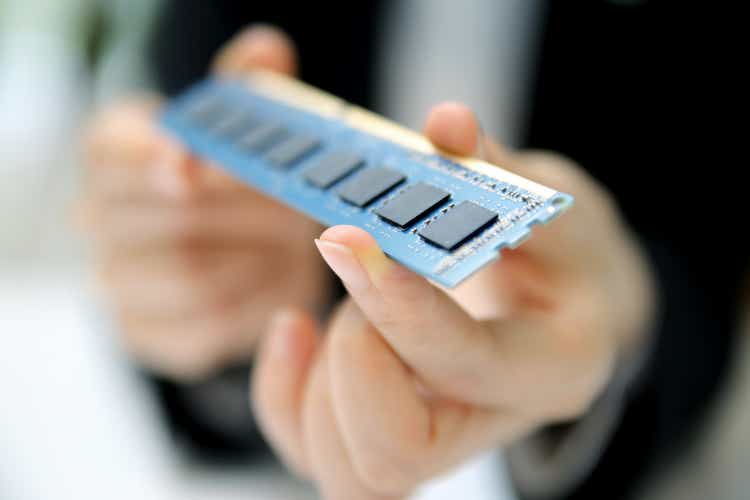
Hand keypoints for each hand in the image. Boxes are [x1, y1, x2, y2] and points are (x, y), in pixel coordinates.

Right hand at [81, 26, 328, 379]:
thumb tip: (267, 50)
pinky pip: (206, 327)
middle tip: (297, 208)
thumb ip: (249, 88)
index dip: (153, 157)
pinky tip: (274, 282)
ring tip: (292, 245)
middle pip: (172, 217)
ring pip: (192, 276)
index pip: (114, 151)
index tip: (193, 165)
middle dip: (249, 212)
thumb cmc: (237, 184)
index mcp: (112, 153)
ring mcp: (116, 282)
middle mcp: (99, 218)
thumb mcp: (241, 130)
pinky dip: (255, 305)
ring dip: (260, 259)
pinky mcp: (146, 333)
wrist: (231, 255)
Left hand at [253, 103, 655, 498]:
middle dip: (354, 354)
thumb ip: (496, 166)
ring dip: (320, 378)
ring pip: (349, 472)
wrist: (566, 311)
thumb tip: (446, 125)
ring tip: (351, 306)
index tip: (350, 239)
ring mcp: (443, 441)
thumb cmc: (563, 257)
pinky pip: (319, 455)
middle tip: (363, 274)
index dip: (397, 307)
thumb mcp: (552, 201)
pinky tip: (296, 330)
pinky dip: (287, 397)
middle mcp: (496, 422)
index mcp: (552, 365)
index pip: (464, 364)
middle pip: (396, 449)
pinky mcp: (399, 437)